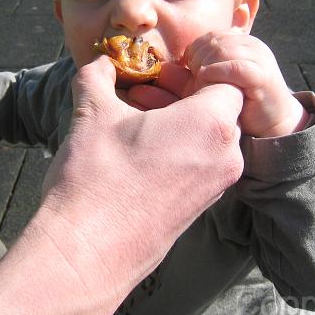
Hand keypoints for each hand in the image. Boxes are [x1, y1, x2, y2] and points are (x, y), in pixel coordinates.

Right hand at [42, 56, 244, 280]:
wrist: (86, 252)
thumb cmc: (96, 178)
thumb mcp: (93, 113)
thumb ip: (99, 76)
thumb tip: (101, 61)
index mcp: (212, 124)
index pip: (227, 78)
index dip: (197, 68)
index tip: (165, 69)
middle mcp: (226, 155)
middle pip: (221, 107)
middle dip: (185, 92)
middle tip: (146, 87)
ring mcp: (216, 186)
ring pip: (211, 136)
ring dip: (179, 120)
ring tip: (135, 114)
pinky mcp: (200, 207)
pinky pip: (201, 163)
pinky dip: (179, 147)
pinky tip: (138, 147)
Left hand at [184, 30, 307, 137]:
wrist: (272, 122)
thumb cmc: (240, 102)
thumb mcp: (214, 83)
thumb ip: (193, 73)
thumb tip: (159, 71)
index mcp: (243, 42)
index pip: (212, 35)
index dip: (195, 49)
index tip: (189, 67)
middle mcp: (253, 45)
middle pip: (215, 41)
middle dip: (199, 57)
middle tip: (194, 75)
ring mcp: (260, 59)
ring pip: (224, 50)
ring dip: (206, 64)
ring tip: (201, 80)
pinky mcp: (262, 76)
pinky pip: (235, 66)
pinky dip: (217, 72)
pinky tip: (206, 80)